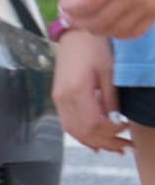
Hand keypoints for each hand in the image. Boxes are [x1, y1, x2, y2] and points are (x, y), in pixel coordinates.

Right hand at [53, 28, 130, 152]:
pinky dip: (82, 136)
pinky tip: (95, 142)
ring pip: (74, 131)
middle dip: (106, 142)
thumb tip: (116, 121)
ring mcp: (58, 100)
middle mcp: (63, 99)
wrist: (74, 36)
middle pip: (83, 132)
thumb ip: (110, 99)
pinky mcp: (58, 98)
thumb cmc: (94, 49)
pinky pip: (68, 124)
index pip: (93, 123)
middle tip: (126, 147)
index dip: (111, 132)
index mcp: (76, 91)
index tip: (126, 129)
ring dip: (94, 142)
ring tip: (114, 148)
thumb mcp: (108, 72)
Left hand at [65, 0, 154, 40]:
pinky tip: (109, 25)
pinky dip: (117, 32)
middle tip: (69, 18)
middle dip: (78, 22)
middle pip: (98, 22)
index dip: (70, 10)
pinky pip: (134, 32)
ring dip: (96, 29)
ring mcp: (148, 7)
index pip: (86, 5)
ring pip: (115, 31)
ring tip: (86, 21)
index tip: (62, 7)